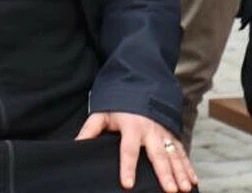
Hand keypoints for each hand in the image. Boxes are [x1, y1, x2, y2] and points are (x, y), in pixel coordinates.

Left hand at [77, 112, 196, 191]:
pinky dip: (189, 166)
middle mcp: (150, 131)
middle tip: (170, 190)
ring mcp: (164, 133)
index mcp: (131, 127)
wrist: (140, 89)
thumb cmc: (118, 106)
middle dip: (165, 173)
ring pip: (174, 156)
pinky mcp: (172, 135)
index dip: (127, 167)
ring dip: (181, 172)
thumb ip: (90, 129)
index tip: (127, 184)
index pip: (128, 150)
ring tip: (184, 188)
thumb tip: (77, 143)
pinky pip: (182, 152)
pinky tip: (193, 180)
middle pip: (158, 155)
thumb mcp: (102, 114)